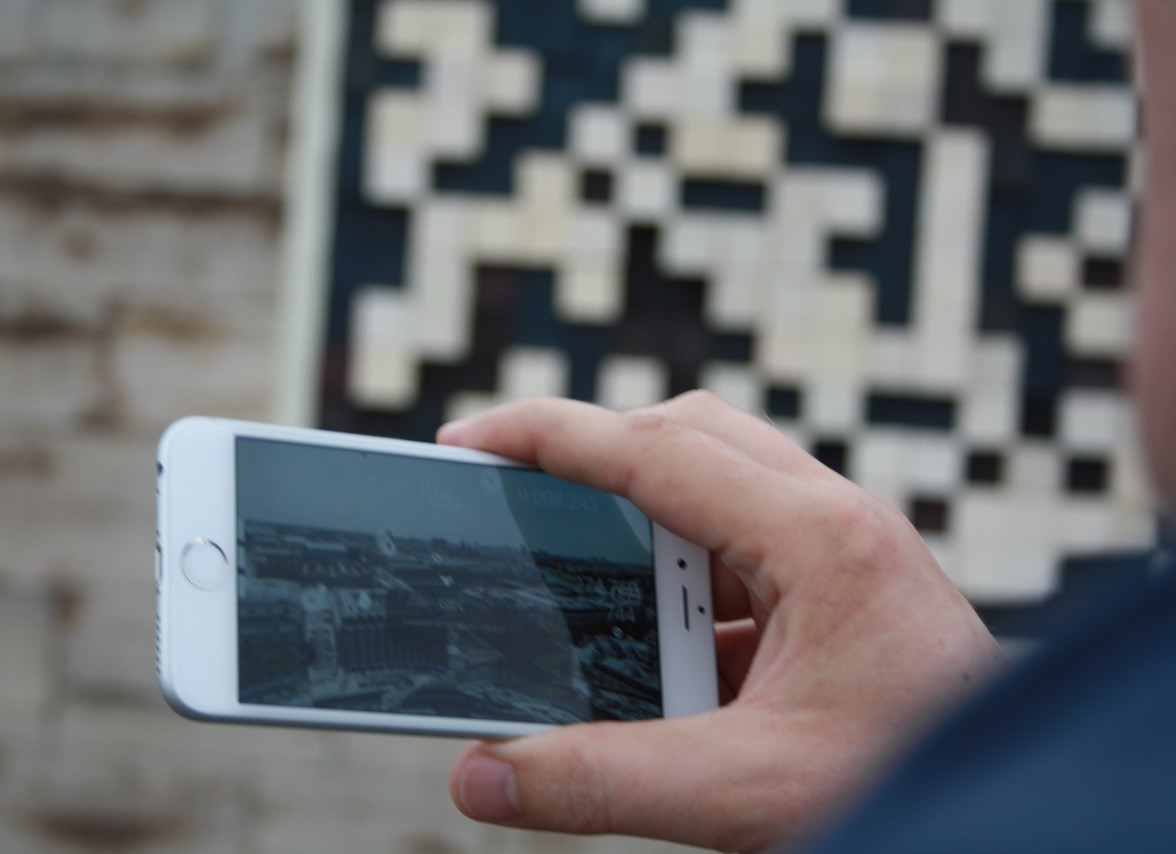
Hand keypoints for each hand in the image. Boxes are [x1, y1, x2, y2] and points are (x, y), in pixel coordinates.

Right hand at [437, 392, 1005, 851]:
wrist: (1025, 812)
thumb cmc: (920, 784)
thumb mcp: (749, 791)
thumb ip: (607, 782)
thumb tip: (483, 777)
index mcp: (821, 539)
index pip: (657, 449)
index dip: (549, 435)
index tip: (470, 441)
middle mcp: (837, 521)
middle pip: (691, 434)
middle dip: (594, 451)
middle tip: (516, 493)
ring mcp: (846, 547)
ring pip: (720, 480)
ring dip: (643, 516)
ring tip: (583, 574)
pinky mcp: (844, 583)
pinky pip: (745, 543)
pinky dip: (684, 572)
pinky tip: (661, 642)